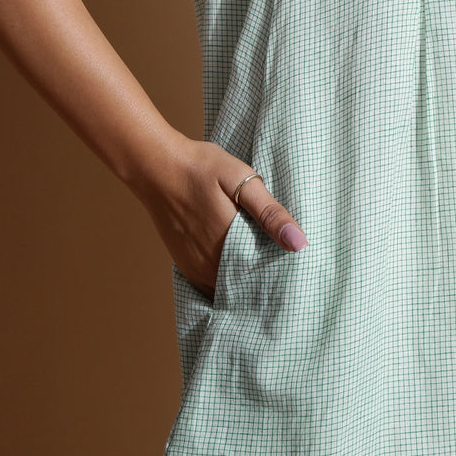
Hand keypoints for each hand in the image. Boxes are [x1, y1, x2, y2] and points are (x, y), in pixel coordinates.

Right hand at [136, 137, 307, 300]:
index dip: (283, 280)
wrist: (156, 166)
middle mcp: (211, 265)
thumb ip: (270, 213)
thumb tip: (299, 243)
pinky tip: (236, 272)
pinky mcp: (184, 263)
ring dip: (245, 286)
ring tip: (266, 276)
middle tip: (288, 279)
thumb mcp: (241, 180)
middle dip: (266, 286)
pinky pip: (210, 286)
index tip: (300, 276)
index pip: (265, 280)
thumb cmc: (199, 168)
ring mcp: (195, 267)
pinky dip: (225, 284)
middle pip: (247, 288)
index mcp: (230, 248)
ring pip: (228, 289)